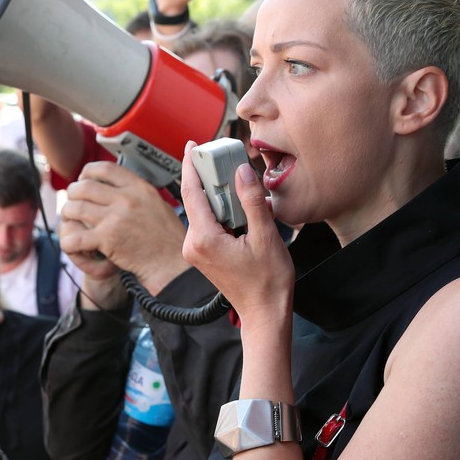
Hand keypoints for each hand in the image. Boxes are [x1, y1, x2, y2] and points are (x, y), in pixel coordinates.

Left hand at [59, 161, 189, 294]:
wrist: (171, 263)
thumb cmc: (168, 239)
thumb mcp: (158, 204)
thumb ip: (138, 193)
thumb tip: (120, 185)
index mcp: (140, 188)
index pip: (105, 169)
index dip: (88, 172)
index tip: (83, 179)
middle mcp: (127, 199)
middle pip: (85, 186)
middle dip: (72, 193)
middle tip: (72, 201)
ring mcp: (116, 219)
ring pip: (75, 208)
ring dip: (67, 214)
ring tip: (69, 220)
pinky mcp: (107, 240)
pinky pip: (75, 237)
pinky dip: (68, 241)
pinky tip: (72, 244)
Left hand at [180, 142, 293, 328]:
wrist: (264, 314)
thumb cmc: (268, 282)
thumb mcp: (266, 237)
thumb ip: (252, 201)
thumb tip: (241, 172)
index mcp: (204, 238)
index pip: (191, 191)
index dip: (191, 164)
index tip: (193, 145)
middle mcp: (194, 244)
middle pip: (195, 199)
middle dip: (208, 176)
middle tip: (222, 156)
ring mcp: (196, 251)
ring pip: (202, 210)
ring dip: (217, 194)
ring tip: (235, 181)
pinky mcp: (203, 254)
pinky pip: (207, 223)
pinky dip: (220, 210)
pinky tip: (237, 206)